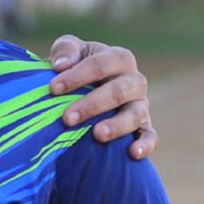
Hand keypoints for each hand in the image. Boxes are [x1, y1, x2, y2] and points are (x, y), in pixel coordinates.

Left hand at [46, 35, 155, 157]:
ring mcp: (141, 105)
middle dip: (92, 105)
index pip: (100, 64)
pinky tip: (132, 153)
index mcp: (119, 58)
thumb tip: (60, 65)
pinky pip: (150, 136)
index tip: (53, 89)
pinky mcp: (144, 126)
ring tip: (98, 135)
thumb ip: (65, 50)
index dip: (77, 76)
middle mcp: (134, 81)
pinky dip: (145, 144)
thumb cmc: (78, 67)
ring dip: (117, 125)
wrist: (90, 88)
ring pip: (135, 114)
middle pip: (118, 91)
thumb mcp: (71, 51)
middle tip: (67, 119)